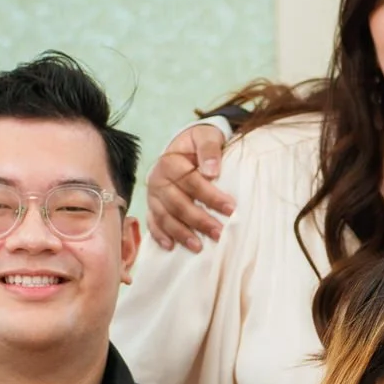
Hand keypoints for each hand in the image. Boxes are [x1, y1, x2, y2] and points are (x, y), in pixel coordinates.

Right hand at [146, 123, 235, 251]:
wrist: (184, 145)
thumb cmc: (199, 142)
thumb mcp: (206, 136)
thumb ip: (209, 149)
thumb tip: (212, 171)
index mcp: (170, 162)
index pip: (191, 182)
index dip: (211, 197)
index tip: (231, 209)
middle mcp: (158, 180)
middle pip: (178, 203)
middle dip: (199, 220)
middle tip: (219, 233)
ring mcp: (153, 195)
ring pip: (164, 217)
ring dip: (181, 233)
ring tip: (198, 247)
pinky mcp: (152, 206)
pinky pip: (152, 222)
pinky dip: (159, 235)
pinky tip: (170, 247)